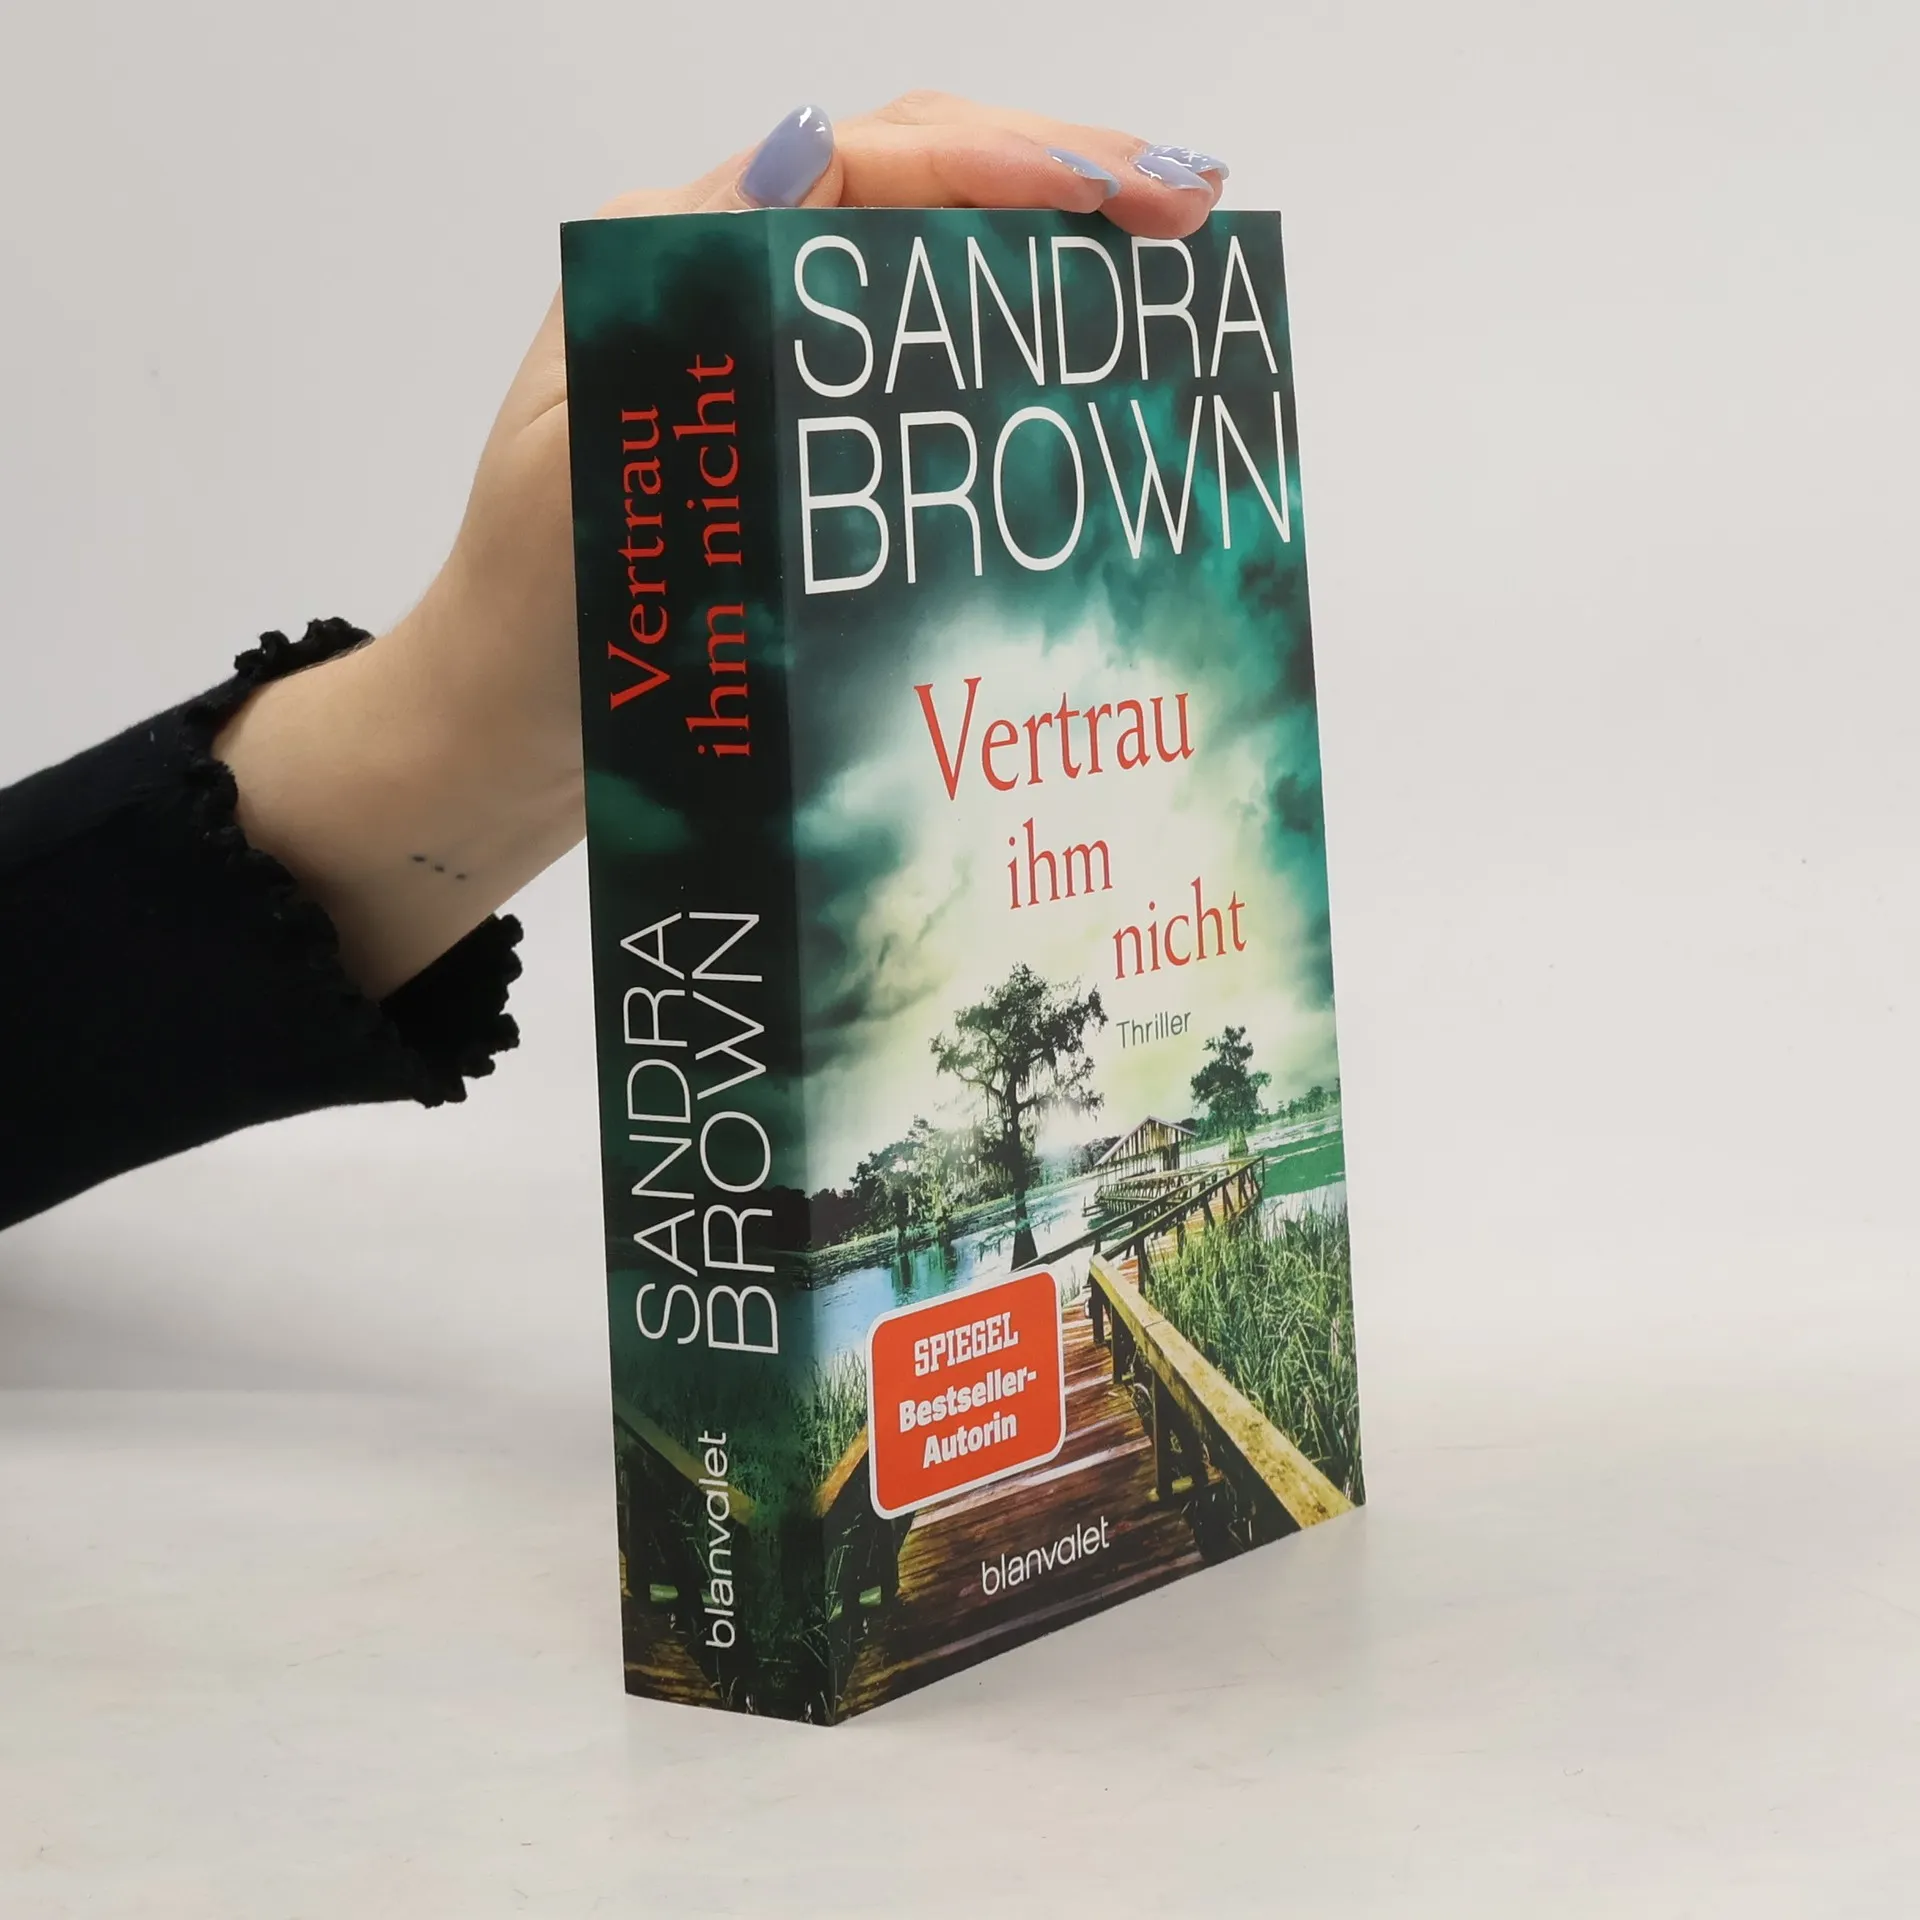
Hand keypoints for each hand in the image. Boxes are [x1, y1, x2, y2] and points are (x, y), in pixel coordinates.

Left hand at [217, 97, 1226, 999]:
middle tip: (1188, 211)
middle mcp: (729, 277)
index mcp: (676, 253)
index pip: (870, 158)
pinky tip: (1076, 361)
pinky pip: (912, 354)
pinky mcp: (791, 429)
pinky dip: (1000, 339)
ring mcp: (766, 350)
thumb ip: (691, 309)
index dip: (1009, 161)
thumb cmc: (538, 619)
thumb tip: (818, 145)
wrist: (507, 730)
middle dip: (1058, 175)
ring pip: (927, 256)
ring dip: (1045, 247)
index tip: (1128, 197)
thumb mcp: (591, 454)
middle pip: (916, 178)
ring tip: (1162, 266)